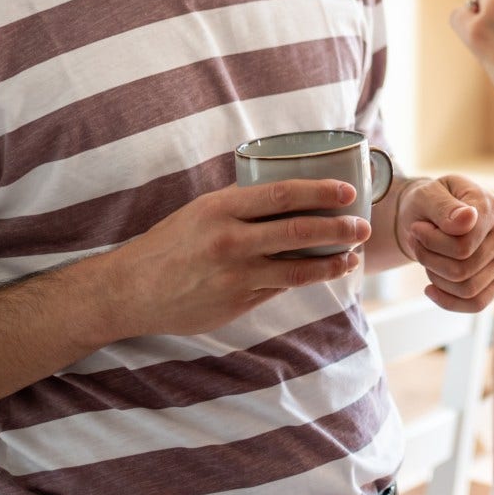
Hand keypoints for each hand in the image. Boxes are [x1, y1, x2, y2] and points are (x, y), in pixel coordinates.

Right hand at [102, 179, 369, 338]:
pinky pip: (280, 288)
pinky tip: (324, 272)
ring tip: (353, 256)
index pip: (282, 195)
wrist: (130, 290)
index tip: (347, 191)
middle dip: (338, 229)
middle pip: (299, 231)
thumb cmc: (170, 244)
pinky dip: (306, 279)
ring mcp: (235, 276)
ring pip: (298, 268)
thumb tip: (290, 194)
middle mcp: (230, 241)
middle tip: (362, 226)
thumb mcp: (201, 211)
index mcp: (221, 209)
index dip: (320, 192)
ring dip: (332, 262)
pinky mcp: (237, 303)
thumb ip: (242, 205)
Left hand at [395, 175, 493, 311]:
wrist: (429, 214)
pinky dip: (448, 301)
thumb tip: (468, 219)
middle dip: (429, 259)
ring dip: (435, 277)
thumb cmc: (428, 202)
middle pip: (463, 269)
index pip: (463, 244)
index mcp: (489, 207)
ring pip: (467, 288)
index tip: (417, 228)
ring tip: (426, 257)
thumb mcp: (427, 194)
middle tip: (416, 242)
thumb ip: (445, 206)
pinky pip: (476, 304)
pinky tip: (429, 288)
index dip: (432, 242)